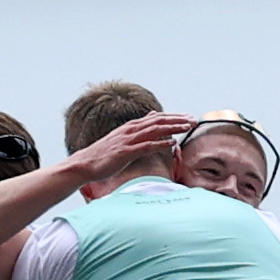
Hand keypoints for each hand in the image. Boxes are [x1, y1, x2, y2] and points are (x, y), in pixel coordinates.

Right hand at [66, 110, 190, 186]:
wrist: (85, 164)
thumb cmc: (105, 154)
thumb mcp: (123, 137)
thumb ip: (139, 128)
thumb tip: (153, 116)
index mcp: (131, 127)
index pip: (157, 118)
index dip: (174, 117)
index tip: (189, 118)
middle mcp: (131, 130)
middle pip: (159, 121)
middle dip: (178, 119)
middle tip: (194, 120)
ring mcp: (128, 140)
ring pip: (155, 130)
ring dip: (173, 128)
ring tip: (187, 127)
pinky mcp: (126, 152)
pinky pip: (146, 146)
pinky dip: (161, 143)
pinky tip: (172, 143)